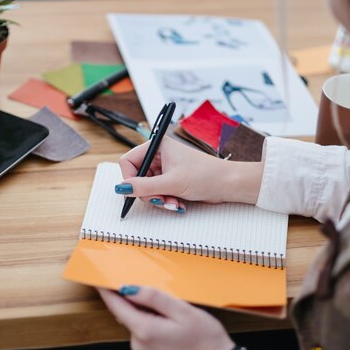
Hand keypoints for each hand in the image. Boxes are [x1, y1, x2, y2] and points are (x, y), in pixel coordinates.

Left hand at [98, 286, 234, 349]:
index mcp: (144, 330)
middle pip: (127, 313)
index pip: (116, 306)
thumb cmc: (205, 339)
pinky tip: (170, 322)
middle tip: (150, 287)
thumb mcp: (182, 310)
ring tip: (169, 308)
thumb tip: (128, 288)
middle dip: (133, 299)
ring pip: (137, 323)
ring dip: (146, 311)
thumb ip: (153, 297)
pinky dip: (152, 322)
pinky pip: (145, 333)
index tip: (100, 278)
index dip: (107, 290)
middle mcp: (139, 344)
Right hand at [116, 137, 264, 210]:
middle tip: (161, 199)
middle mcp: (159, 155)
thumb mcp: (171, 183)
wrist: (228, 184)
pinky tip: (177, 203)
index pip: (128, 161)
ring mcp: (165, 168)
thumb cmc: (205, 175)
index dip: (130, 179)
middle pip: (137, 177)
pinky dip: (165, 200)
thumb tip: (121, 188)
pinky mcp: (171, 180)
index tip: (136, 192)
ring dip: (158, 199)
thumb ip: (143, 187)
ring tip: (173, 202)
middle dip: (149, 193)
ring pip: (147, 188)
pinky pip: (158, 193)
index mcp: (157, 146)